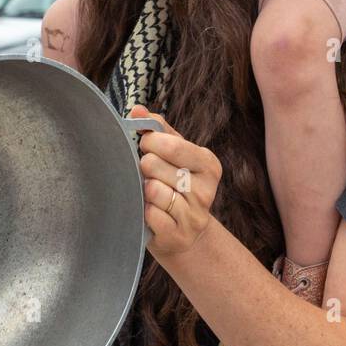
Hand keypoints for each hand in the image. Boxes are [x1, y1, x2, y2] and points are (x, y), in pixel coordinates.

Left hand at [128, 104, 221, 259]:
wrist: (186, 234)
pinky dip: (144, 211)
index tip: (144, 144)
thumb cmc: (175, 185)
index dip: (149, 141)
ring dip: (143, 190)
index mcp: (208, 164)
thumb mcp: (174, 155)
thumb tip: (137, 110)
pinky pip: (150, 215)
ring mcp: (194, 216)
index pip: (173, 145)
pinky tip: (150, 211)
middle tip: (145, 170)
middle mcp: (206, 190)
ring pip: (153, 191)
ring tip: (148, 191)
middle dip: (143, 165)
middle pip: (156, 165)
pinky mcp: (178, 235)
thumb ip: (158, 130)